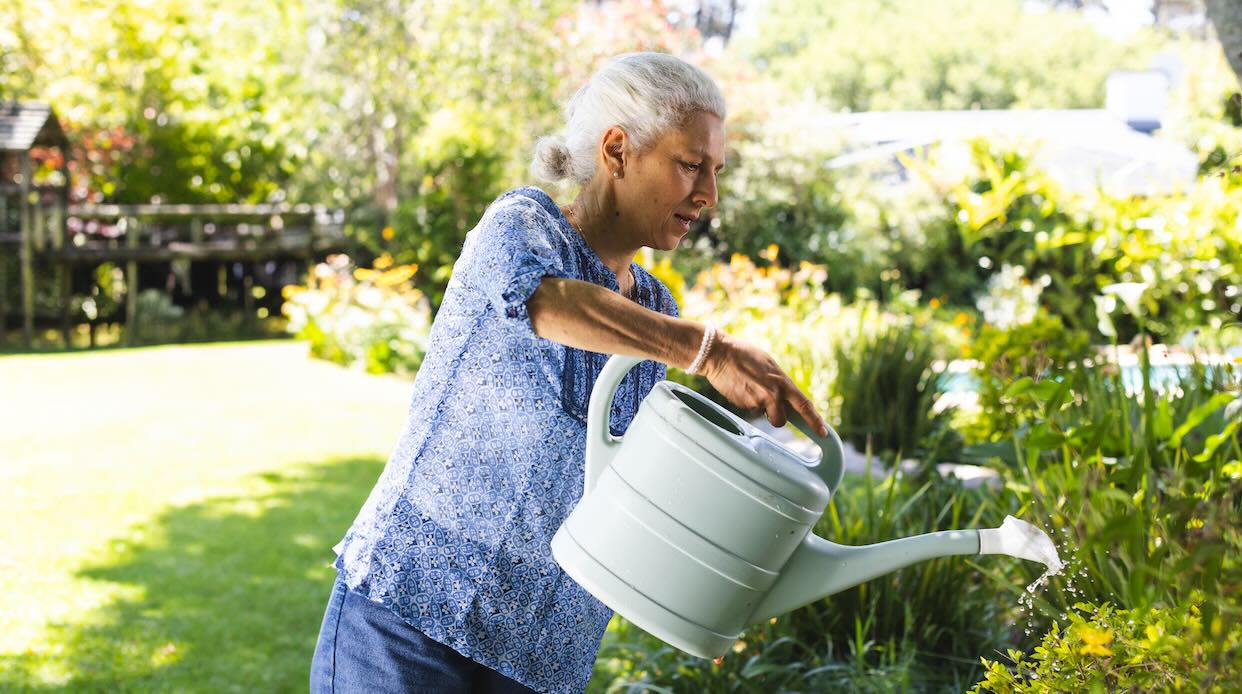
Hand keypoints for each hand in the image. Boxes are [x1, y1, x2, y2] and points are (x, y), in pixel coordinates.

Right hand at [698, 330, 828, 437]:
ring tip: (749, 388)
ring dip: (760, 408)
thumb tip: (785, 397)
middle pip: (782, 420)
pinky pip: (749, 409)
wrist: (719, 354)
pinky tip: (740, 387)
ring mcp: (756, 401)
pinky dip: (746, 402)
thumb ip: (779, 383)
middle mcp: (772, 394)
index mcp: (782, 381)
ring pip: (763, 414)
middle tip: (768, 405)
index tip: (822, 433)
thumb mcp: (769, 366)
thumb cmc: (744, 355)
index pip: (804, 405)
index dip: (815, 421)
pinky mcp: (742, 405)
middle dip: (776, 417)